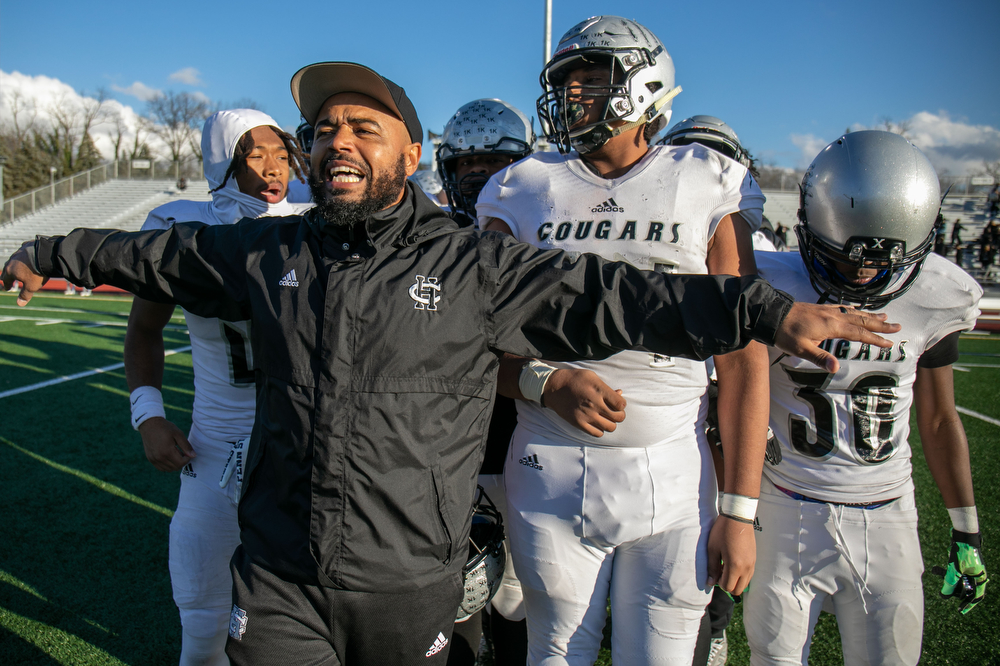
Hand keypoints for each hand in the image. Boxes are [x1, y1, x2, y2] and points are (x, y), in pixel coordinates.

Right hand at [1, 241, 46, 305]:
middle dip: (7, 274)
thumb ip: (25, 295)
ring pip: (14, 259)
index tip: (8, 288)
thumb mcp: (32, 286)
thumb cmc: (37, 272)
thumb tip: (19, 304)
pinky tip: (24, 255)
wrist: (46, 255)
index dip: (7, 285)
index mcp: (10, 271)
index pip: (6, 280)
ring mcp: (19, 252)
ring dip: (14, 264)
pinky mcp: (27, 246)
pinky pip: (22, 250)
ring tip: (15, 268)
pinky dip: (23, 255)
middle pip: (7, 269)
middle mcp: (12, 261)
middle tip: (7, 278)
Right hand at [138, 417, 195, 471]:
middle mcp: (159, 458)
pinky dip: (167, 465)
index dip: (187, 459)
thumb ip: (186, 446)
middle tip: (182, 452)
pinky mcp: (150, 459)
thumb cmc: (165, 428)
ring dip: (175, 464)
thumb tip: (193, 456)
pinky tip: (169, 456)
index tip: (187, 452)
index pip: (181, 463)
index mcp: (167, 451)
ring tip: (175, 453)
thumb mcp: (178, 434)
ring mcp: (153, 459)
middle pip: (175, 467)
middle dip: (182, 462)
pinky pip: (161, 468)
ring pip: (168, 469)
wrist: (149, 424)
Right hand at [542, 368, 625, 436]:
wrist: (554, 388)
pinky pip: (598, 433)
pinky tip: (596, 422)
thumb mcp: (592, 377)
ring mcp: (587, 415)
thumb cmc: (575, 380)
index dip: (622, 404)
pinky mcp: (579, 423)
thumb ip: (607, 387)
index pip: (621, 404)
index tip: (617, 403)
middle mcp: (594, 404)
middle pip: (619, 417)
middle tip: (613, 411)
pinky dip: (600, 429)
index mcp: (599, 390)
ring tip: (605, 417)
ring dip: (610, 423)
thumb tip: (620, 393)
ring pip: (610, 427)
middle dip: (619, 414)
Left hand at [706, 514, 755, 595]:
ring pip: (745, 583)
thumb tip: (710, 583)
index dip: (719, 583)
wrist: (737, 517)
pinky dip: (741, 574)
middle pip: (738, 589)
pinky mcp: (754, 559)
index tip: (715, 573)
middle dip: (728, 585)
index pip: (728, 587)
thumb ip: (712, 568)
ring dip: (735, 580)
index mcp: (735, 566)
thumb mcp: (713, 549)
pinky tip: (733, 562)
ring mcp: (752, 564)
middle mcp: (746, 568)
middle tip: (720, 572)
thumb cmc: (722, 531)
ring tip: (726, 566)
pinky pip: (749, 575)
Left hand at [775, 303, 900, 371]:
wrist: (771, 314)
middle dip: (881, 324)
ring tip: (885, 316)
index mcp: (832, 326)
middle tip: (898, 325)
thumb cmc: (785, 333)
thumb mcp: (801, 350)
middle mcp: (833, 316)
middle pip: (862, 320)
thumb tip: (836, 368)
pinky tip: (856, 310)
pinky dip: (855, 310)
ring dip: (870, 315)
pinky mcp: (820, 308)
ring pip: (854, 312)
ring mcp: (827, 310)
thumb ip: (820, 358)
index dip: (876, 338)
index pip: (860, 333)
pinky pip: (844, 308)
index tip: (890, 343)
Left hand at [932, 529, 987, 613]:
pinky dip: (948, 571)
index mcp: (980, 578)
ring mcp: (971, 569)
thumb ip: (949, 582)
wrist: (963, 534)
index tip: (961, 610)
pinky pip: (955, 571)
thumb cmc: (963, 552)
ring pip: (958, 579)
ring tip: (937, 572)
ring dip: (948, 578)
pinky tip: (938, 569)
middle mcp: (977, 575)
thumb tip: (944, 595)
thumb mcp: (955, 569)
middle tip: (945, 590)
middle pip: (965, 588)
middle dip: (953, 589)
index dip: (969, 604)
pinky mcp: (964, 563)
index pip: (977, 596)